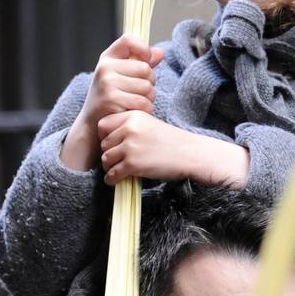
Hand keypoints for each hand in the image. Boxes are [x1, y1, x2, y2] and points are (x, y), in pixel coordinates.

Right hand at [61, 35, 165, 171]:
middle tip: (140, 92)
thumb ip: (141, 63)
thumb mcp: (122, 76)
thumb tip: (160, 52)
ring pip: (147, 87)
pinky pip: (143, 103)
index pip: (128, 40)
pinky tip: (134, 111)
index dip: (143, 47)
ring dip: (148, 98)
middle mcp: (105, 68)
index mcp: (108, 58)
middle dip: (150, 83)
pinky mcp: (112, 100)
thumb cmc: (111, 97)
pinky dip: (144, 110)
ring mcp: (107, 83)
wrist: (93, 123)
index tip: (147, 59)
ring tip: (136, 103)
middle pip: (145, 69)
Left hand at [99, 112, 248, 187]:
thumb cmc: (172, 141)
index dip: (105, 136)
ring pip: (105, 159)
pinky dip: (112, 179)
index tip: (113, 145)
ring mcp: (130, 146)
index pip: (103, 125)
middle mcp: (129, 128)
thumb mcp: (149, 124)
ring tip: (119, 170)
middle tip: (119, 160)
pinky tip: (117, 180)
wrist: (191, 154)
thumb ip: (129, 127)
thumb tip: (106, 141)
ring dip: (110, 167)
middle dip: (109, 154)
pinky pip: (112, 173)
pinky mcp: (132, 164)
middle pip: (103, 144)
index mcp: (133, 116)